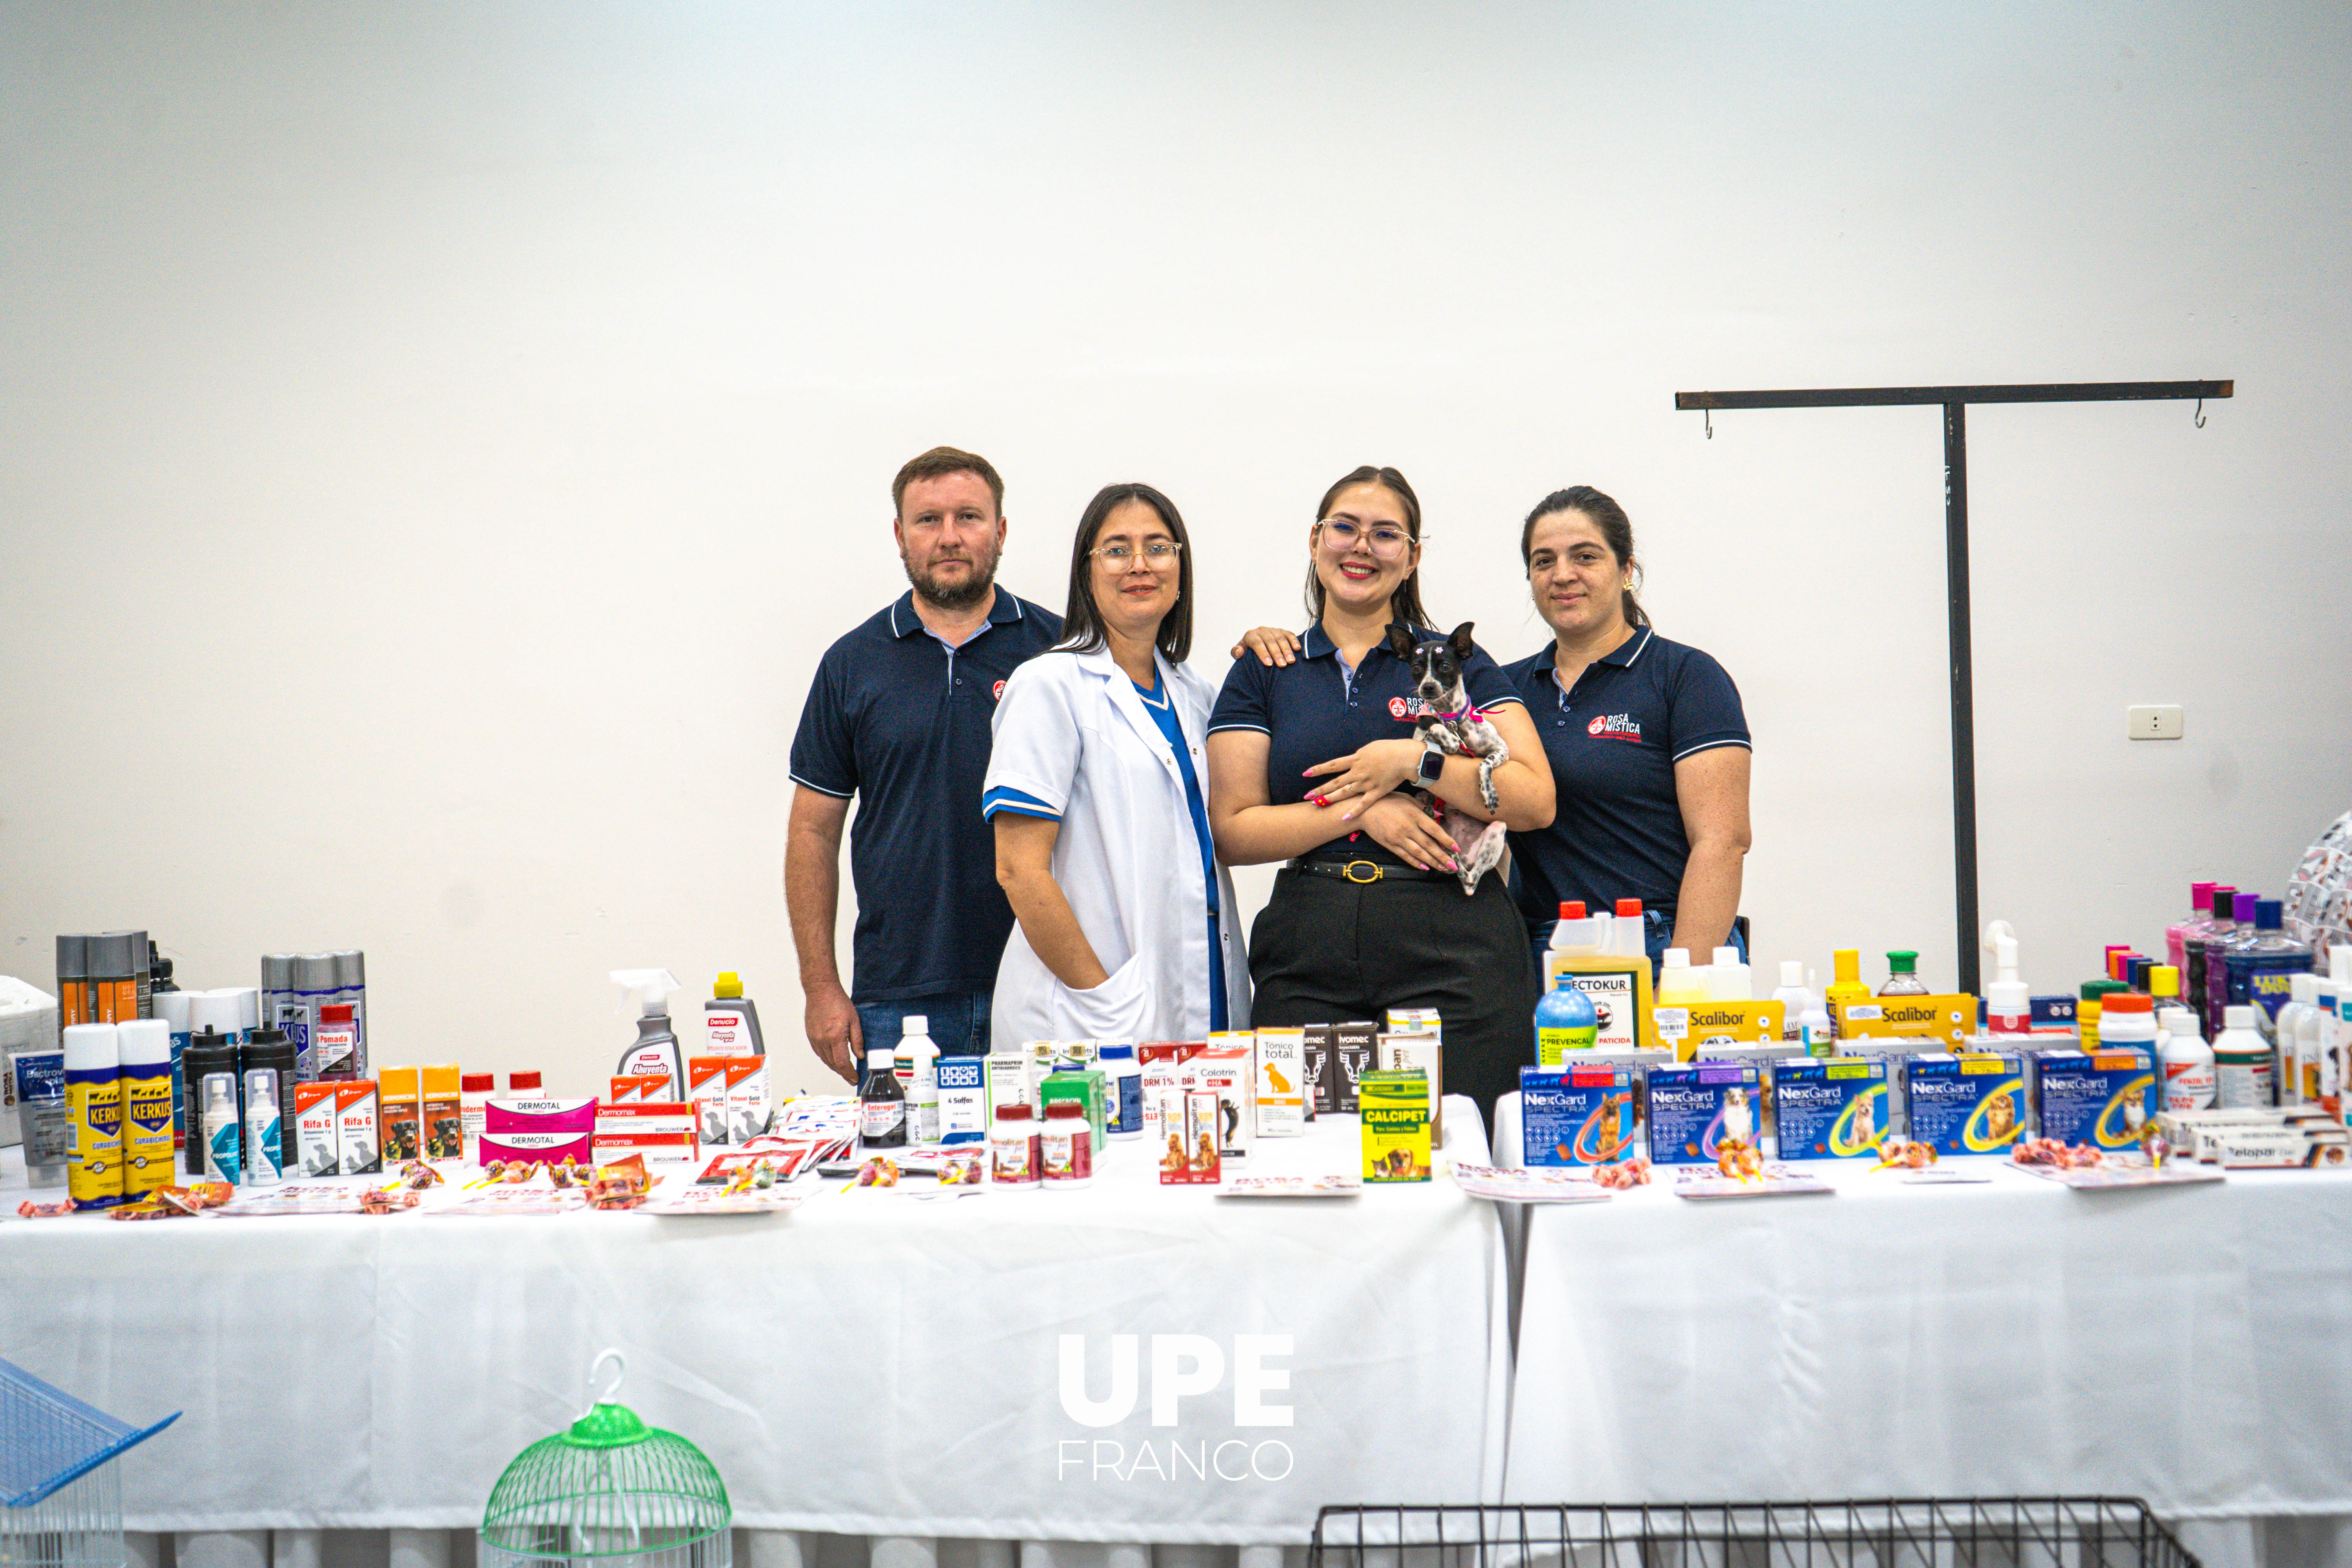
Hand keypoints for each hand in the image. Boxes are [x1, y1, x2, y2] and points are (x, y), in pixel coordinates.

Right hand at [804, 983, 861, 1083]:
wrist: (821, 991)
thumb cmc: (837, 1002)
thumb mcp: (854, 1020)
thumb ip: (857, 1040)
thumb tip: (860, 1055)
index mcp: (835, 1037)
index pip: (842, 1063)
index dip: (849, 1074)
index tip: (855, 1078)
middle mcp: (823, 1040)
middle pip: (833, 1065)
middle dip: (843, 1074)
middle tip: (851, 1078)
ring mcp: (815, 1039)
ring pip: (825, 1060)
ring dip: (835, 1068)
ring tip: (845, 1071)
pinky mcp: (811, 1036)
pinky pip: (819, 1053)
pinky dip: (827, 1059)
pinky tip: (833, 1060)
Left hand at [1231, 626, 1301, 665]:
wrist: (1255, 645)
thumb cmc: (1248, 652)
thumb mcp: (1239, 652)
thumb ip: (1236, 652)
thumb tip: (1239, 652)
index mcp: (1250, 635)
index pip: (1257, 643)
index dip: (1263, 653)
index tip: (1269, 664)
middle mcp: (1262, 631)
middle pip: (1270, 641)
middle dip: (1277, 653)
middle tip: (1282, 665)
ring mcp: (1273, 630)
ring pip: (1280, 638)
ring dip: (1287, 650)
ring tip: (1291, 661)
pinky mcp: (1282, 631)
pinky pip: (1289, 634)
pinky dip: (1294, 641)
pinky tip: (1298, 649)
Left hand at [1304, 739, 1422, 819]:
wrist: (1406, 757)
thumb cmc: (1390, 749)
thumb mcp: (1370, 748)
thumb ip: (1359, 755)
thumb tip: (1353, 757)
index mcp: (1356, 759)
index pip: (1333, 765)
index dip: (1319, 769)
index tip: (1306, 773)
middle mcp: (1358, 772)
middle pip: (1335, 782)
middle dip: (1320, 790)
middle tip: (1307, 796)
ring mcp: (1366, 783)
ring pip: (1344, 793)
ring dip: (1331, 799)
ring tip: (1319, 804)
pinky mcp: (1376, 792)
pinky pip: (1363, 804)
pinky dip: (1353, 811)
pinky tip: (1344, 817)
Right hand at [1356, 793, 1459, 872]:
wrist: (1364, 810)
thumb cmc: (1387, 801)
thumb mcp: (1407, 799)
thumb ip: (1424, 807)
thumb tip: (1440, 815)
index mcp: (1414, 814)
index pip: (1434, 830)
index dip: (1446, 840)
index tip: (1456, 848)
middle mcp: (1408, 827)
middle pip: (1429, 845)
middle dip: (1443, 857)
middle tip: (1453, 866)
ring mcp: (1399, 838)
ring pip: (1419, 853)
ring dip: (1432, 862)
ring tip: (1443, 868)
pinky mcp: (1390, 845)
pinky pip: (1406, 856)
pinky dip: (1416, 862)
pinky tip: (1425, 867)